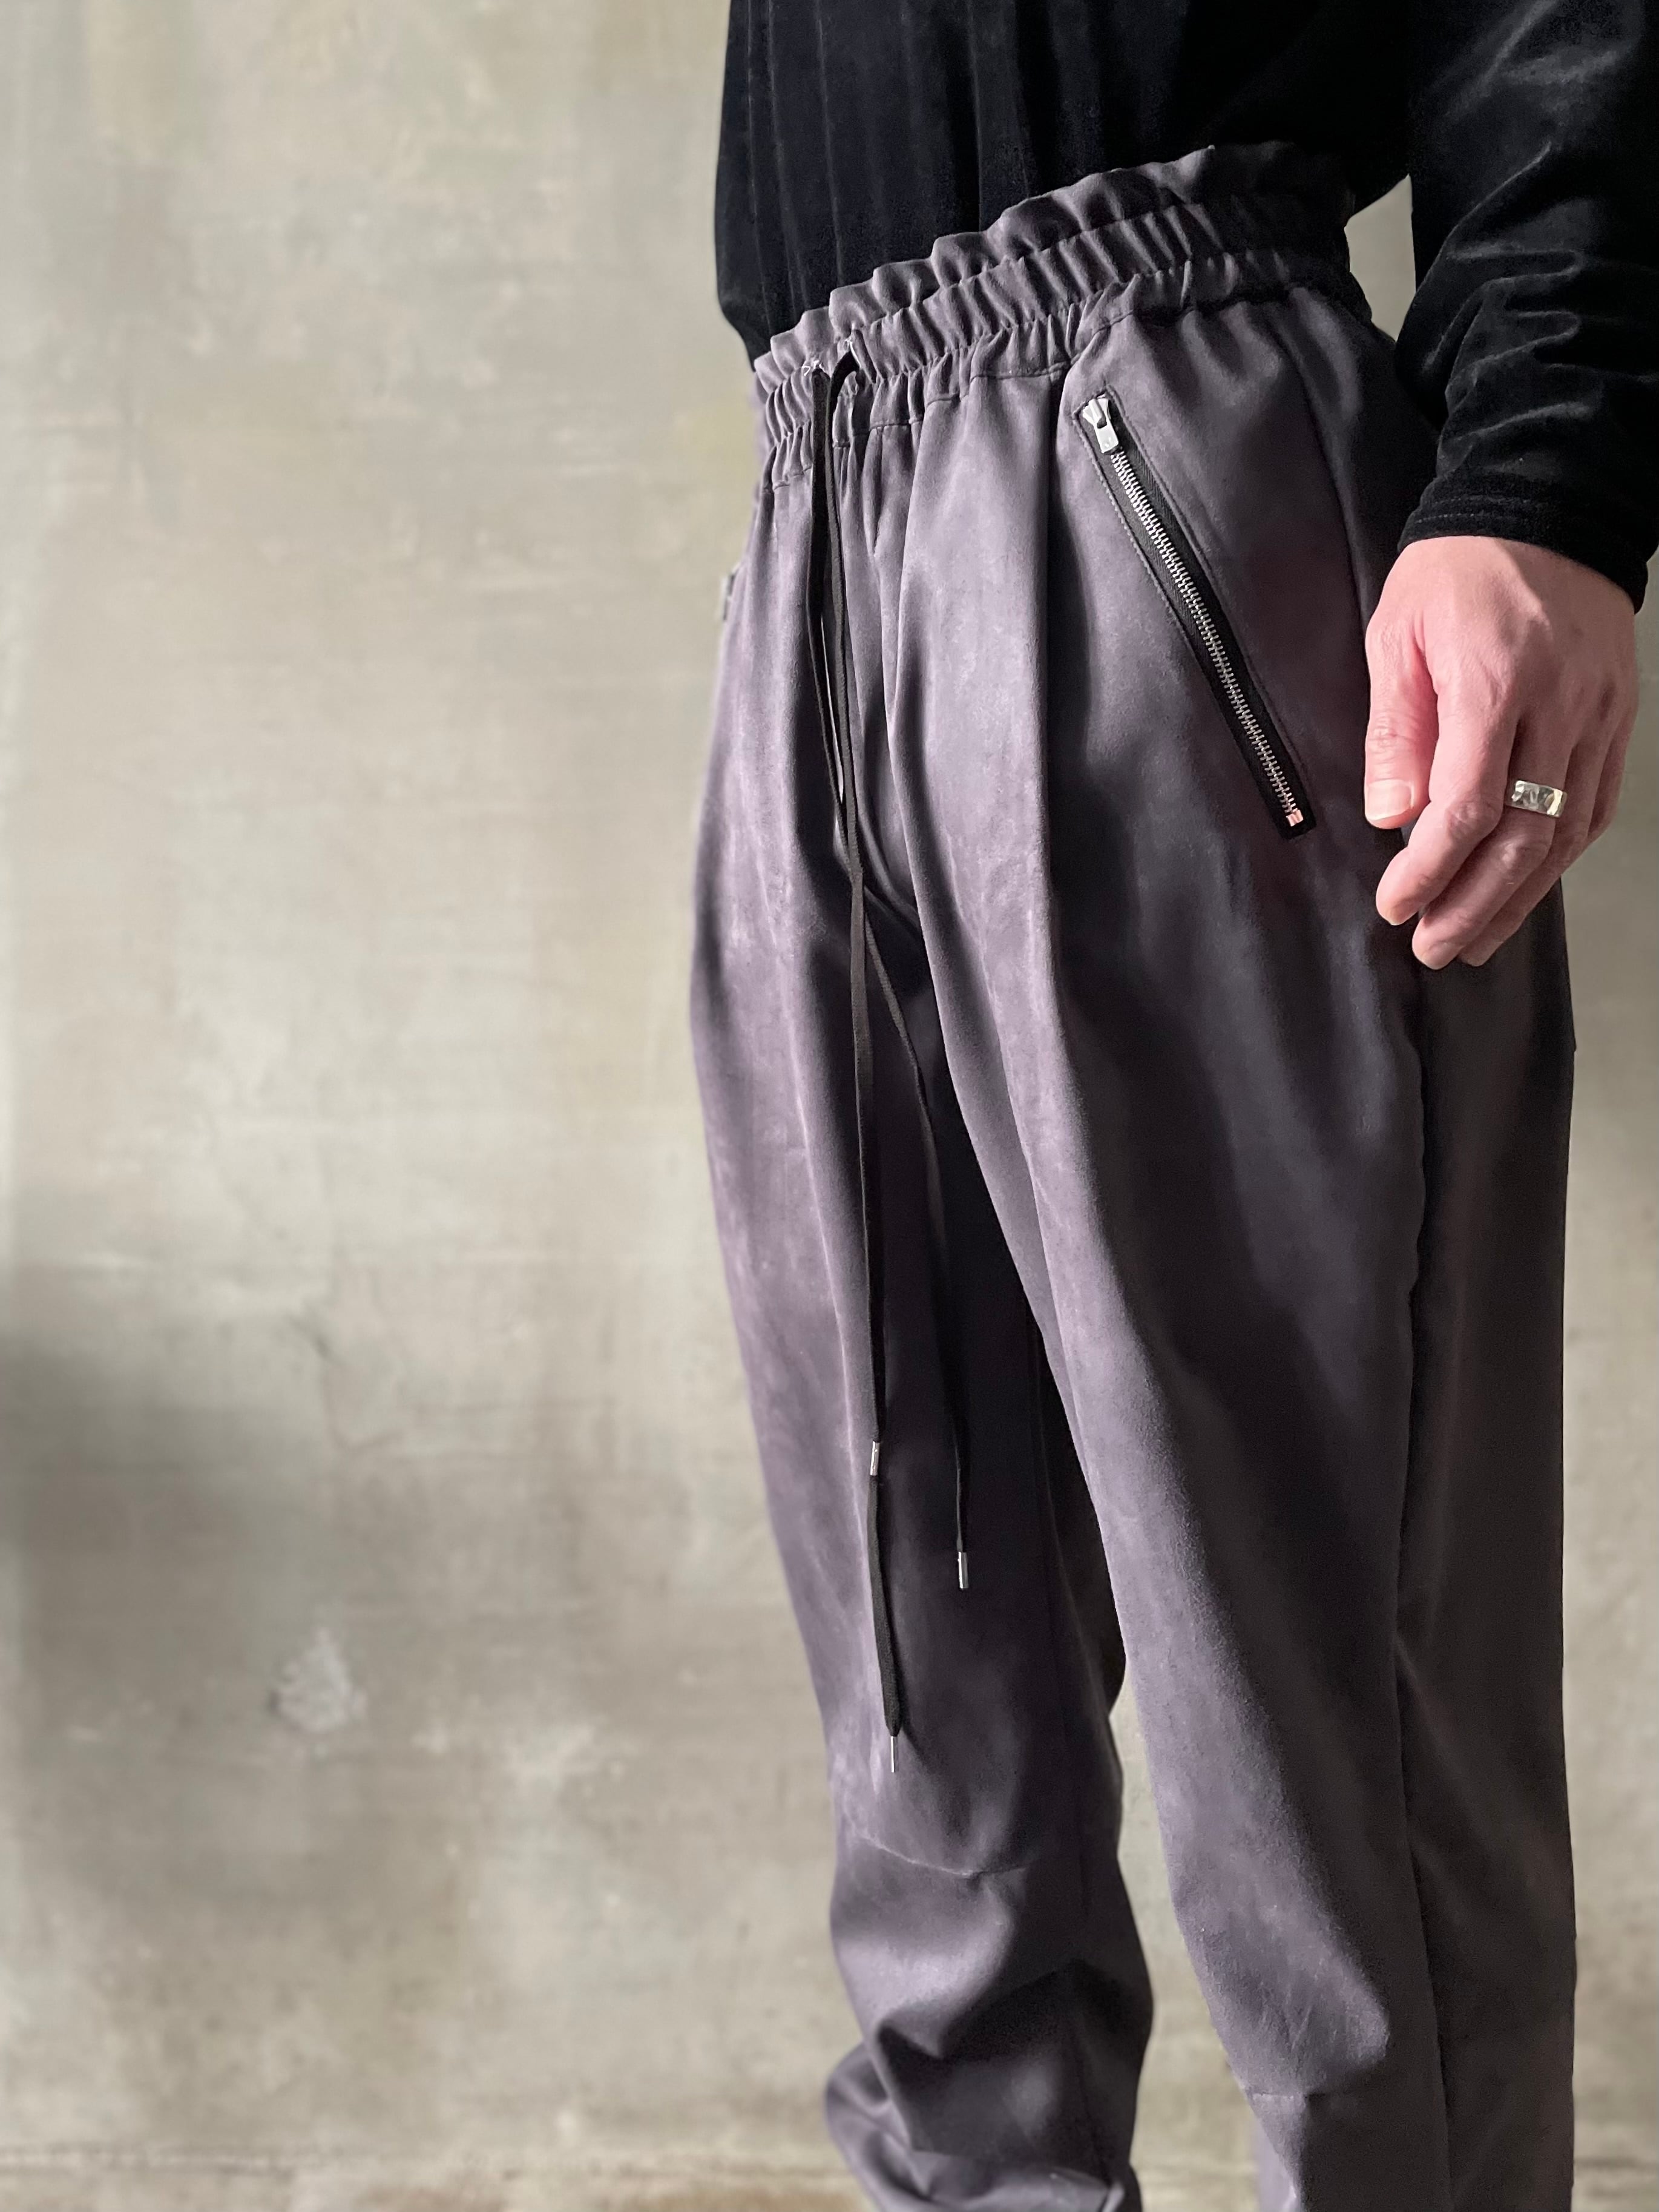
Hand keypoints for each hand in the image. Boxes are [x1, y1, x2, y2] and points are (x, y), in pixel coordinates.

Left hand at [1362, 536, 1637, 967]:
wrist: (1546, 509)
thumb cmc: (1456, 571)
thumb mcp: (1398, 634)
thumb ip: (1395, 728)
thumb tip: (1391, 816)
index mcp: (1495, 683)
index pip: (1467, 807)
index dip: (1430, 870)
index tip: (1395, 905)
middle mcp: (1559, 707)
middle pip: (1523, 836)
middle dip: (1473, 905)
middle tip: (1432, 948)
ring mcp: (1597, 716)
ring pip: (1564, 834)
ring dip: (1517, 899)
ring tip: (1471, 940)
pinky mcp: (1616, 719)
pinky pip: (1593, 808)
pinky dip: (1558, 859)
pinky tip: (1525, 891)